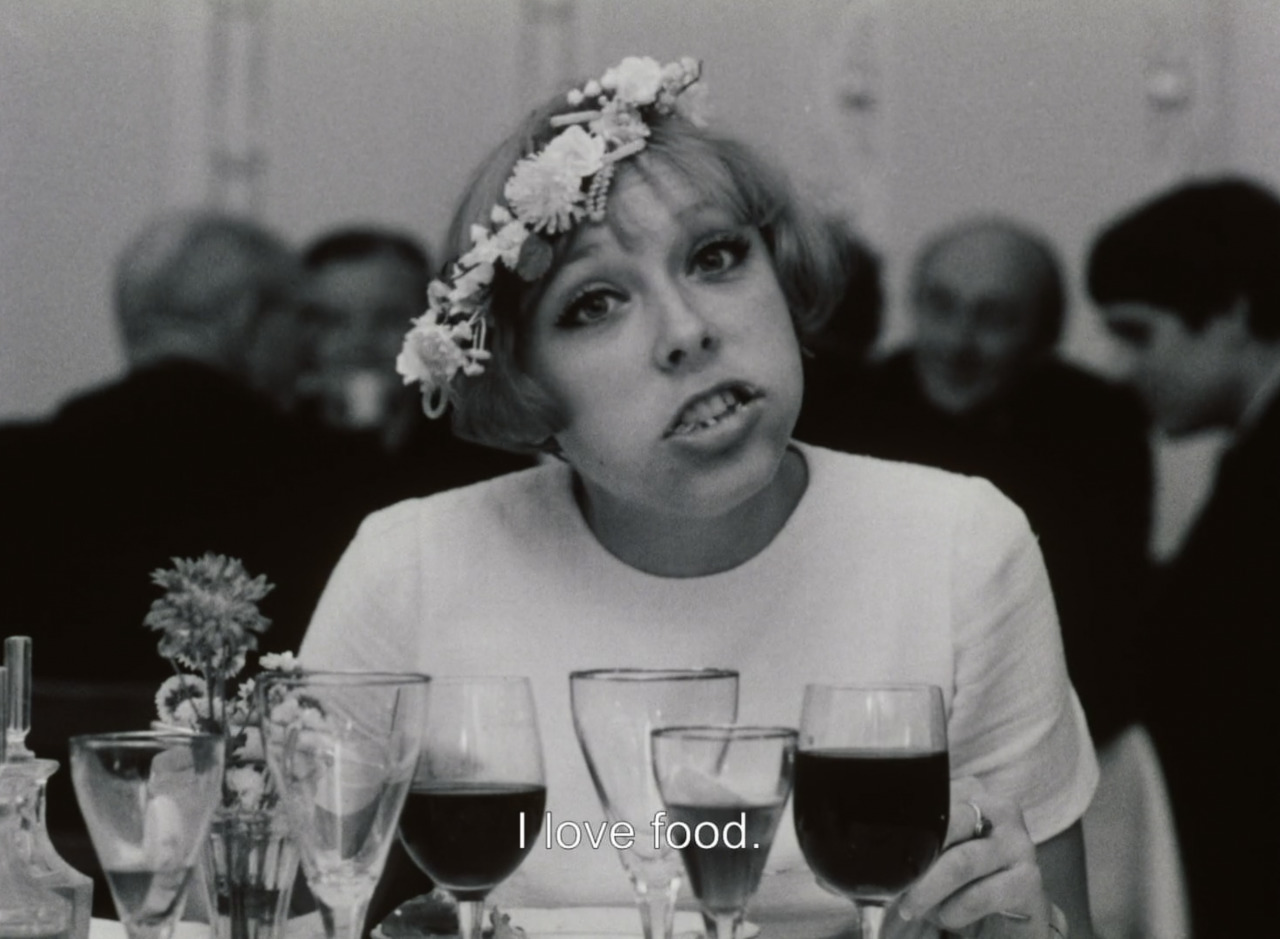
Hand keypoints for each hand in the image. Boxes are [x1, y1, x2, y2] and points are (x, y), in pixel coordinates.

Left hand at [881, 779, 1051, 937]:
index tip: (878, 845)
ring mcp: (1019, 842)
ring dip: (929, 891)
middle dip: (914, 859)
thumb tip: (841, 865)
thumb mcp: (931, 854)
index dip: (903, 822)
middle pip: (948, 823)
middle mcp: (999, 808)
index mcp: (970, 791)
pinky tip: (945, 917)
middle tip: (893, 885)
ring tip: (911, 907)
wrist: (1006, 915)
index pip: (932, 795)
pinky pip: (982, 894)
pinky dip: (955, 910)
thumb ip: (901, 845)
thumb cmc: (958, 876)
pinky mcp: (1029, 879)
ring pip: (961, 862)